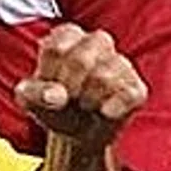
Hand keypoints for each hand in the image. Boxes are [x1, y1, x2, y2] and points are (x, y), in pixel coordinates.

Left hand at [15, 23, 146, 159]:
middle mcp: (97, 42)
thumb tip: (54, 95)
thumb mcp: (33, 101)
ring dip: (88, 100)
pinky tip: (104, 113)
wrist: (79, 134)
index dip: (49, 77)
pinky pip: (128, 95)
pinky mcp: (136, 87)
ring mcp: (121, 63)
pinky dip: (112, 109)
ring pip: (104, 77)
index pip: (56, 49)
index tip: (49, 88)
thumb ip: (33, 94)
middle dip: (68, 88)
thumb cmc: (56, 107)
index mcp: (68, 35)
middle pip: (80, 60)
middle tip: (67, 99)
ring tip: (85, 104)